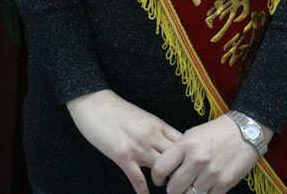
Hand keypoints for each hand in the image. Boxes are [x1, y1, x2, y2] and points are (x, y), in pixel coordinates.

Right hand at [66, 89, 181, 193]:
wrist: (95, 102)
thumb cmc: (117, 109)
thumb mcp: (143, 116)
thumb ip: (156, 130)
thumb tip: (167, 144)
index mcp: (158, 125)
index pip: (182, 143)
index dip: (188, 156)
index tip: (190, 167)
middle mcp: (152, 136)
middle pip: (177, 158)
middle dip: (181, 171)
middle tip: (182, 182)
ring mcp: (138, 147)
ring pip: (162, 169)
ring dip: (165, 182)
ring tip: (167, 190)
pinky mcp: (123, 156)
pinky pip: (138, 180)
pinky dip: (144, 192)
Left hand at [151, 114, 272, 193]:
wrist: (245, 132)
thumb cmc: (215, 132)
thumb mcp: (192, 135)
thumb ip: (178, 152)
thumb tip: (166, 172)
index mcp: (186, 144)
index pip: (160, 168)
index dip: (157, 178)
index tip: (161, 180)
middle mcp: (197, 160)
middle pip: (173, 190)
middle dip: (173, 189)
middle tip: (178, 185)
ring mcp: (211, 174)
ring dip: (189, 193)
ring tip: (192, 185)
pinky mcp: (224, 184)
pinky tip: (205, 187)